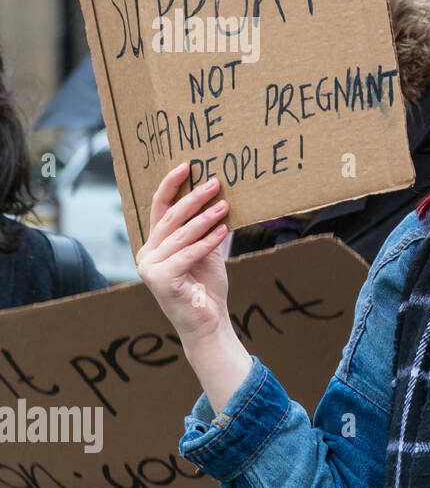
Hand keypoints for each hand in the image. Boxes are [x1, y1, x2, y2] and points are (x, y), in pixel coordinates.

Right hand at [135, 162, 232, 345]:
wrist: (207, 322)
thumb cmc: (206, 287)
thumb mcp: (206, 251)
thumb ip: (205, 229)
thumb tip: (219, 198)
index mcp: (154, 245)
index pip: (160, 209)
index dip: (171, 185)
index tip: (187, 165)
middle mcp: (146, 254)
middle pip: (170, 218)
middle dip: (193, 198)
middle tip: (215, 182)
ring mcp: (150, 268)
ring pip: (181, 235)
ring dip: (205, 218)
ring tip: (225, 205)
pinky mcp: (161, 279)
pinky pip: (188, 254)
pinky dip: (207, 241)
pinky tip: (223, 231)